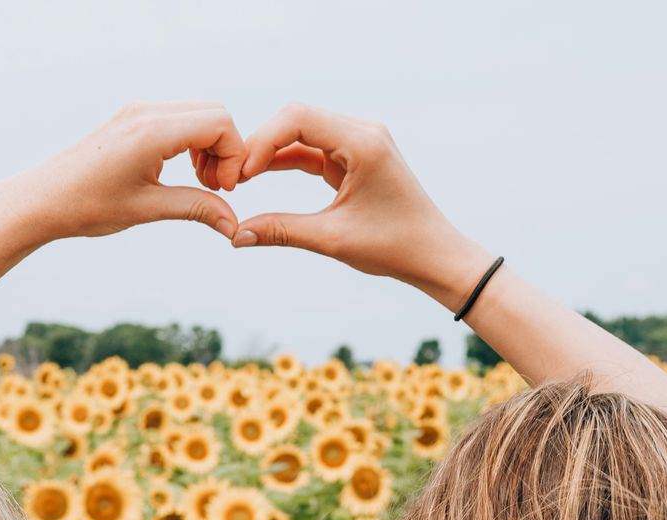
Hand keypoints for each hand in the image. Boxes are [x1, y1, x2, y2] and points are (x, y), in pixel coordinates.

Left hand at [0, 100, 246, 245]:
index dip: (233, 157)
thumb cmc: (87, 206)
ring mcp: (138, 111)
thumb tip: (234, 225)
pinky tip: (182, 172)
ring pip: (199, 114)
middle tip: (214, 188)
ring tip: (199, 184)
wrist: (42, 199)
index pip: (220, 123)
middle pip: (215, 113)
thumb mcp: (147, 209)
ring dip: (210, 147)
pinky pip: (179, 119)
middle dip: (225, 150)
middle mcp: (146, 112)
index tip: (222, 190)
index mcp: (152, 131)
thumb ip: (197, 208)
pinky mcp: (132, 118)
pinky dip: (192, 143)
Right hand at [231, 103, 494, 309]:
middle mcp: (363, 131)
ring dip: (271, 152)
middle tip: (232, 176)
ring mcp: (360, 140)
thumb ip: (282, 231)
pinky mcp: (355, 155)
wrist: (434, 254)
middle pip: (297, 118)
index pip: (298, 118)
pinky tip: (258, 176)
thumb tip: (236, 236)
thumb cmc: (395, 247)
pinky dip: (286, 161)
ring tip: (239, 178)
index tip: (240, 174)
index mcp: (363, 142)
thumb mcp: (333, 240)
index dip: (262, 141)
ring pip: (302, 132)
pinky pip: (312, 149)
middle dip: (261, 143)